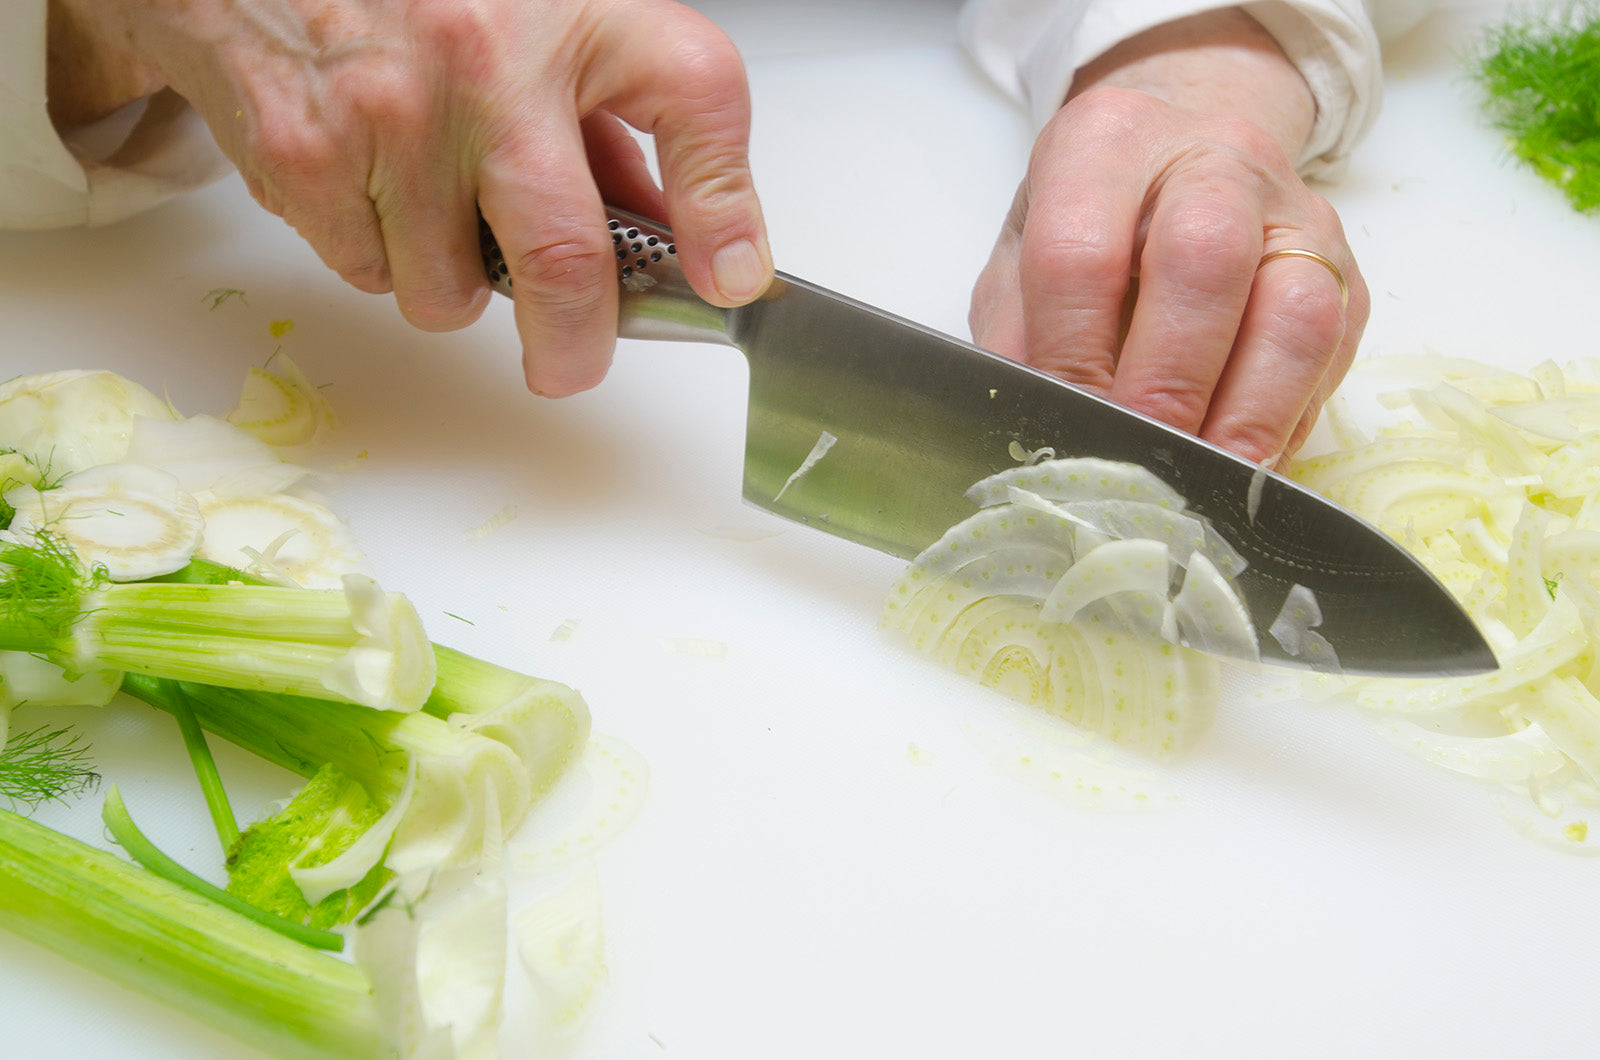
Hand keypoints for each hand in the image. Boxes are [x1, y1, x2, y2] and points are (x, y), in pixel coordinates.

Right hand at [56, 0, 772, 395]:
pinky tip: (372, 181)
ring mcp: (390, 113)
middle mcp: (486, 61)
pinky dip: (377, 254)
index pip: (693, 97)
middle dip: (574, 345)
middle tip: (571, 361)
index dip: (724, 209)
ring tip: (436, 203)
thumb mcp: (554, 22)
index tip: (732, 281)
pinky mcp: (304, 156)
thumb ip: (619, 129)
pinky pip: (368, 275)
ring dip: (452, 283)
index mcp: (577, 14)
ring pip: (449, 295)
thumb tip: (684, 245)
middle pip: (562, 258)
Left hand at [968, 12, 1367, 463]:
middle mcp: (1213, 160)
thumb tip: (1033, 426)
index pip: (1082, 254)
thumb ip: (1017, 333)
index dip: (1072, 353)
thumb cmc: (1091, 218)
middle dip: (1166, 382)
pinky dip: (1284, 424)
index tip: (1066, 424)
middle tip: (1138, 456)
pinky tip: (1238, 466)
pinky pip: (1332, 354)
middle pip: (1203, 262)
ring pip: (1294, 310)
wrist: (1186, 150)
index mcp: (1107, 144)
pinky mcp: (1345, 273)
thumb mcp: (1022, 256)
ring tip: (1198, 478)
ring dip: (1244, 414)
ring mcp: (1293, 214)